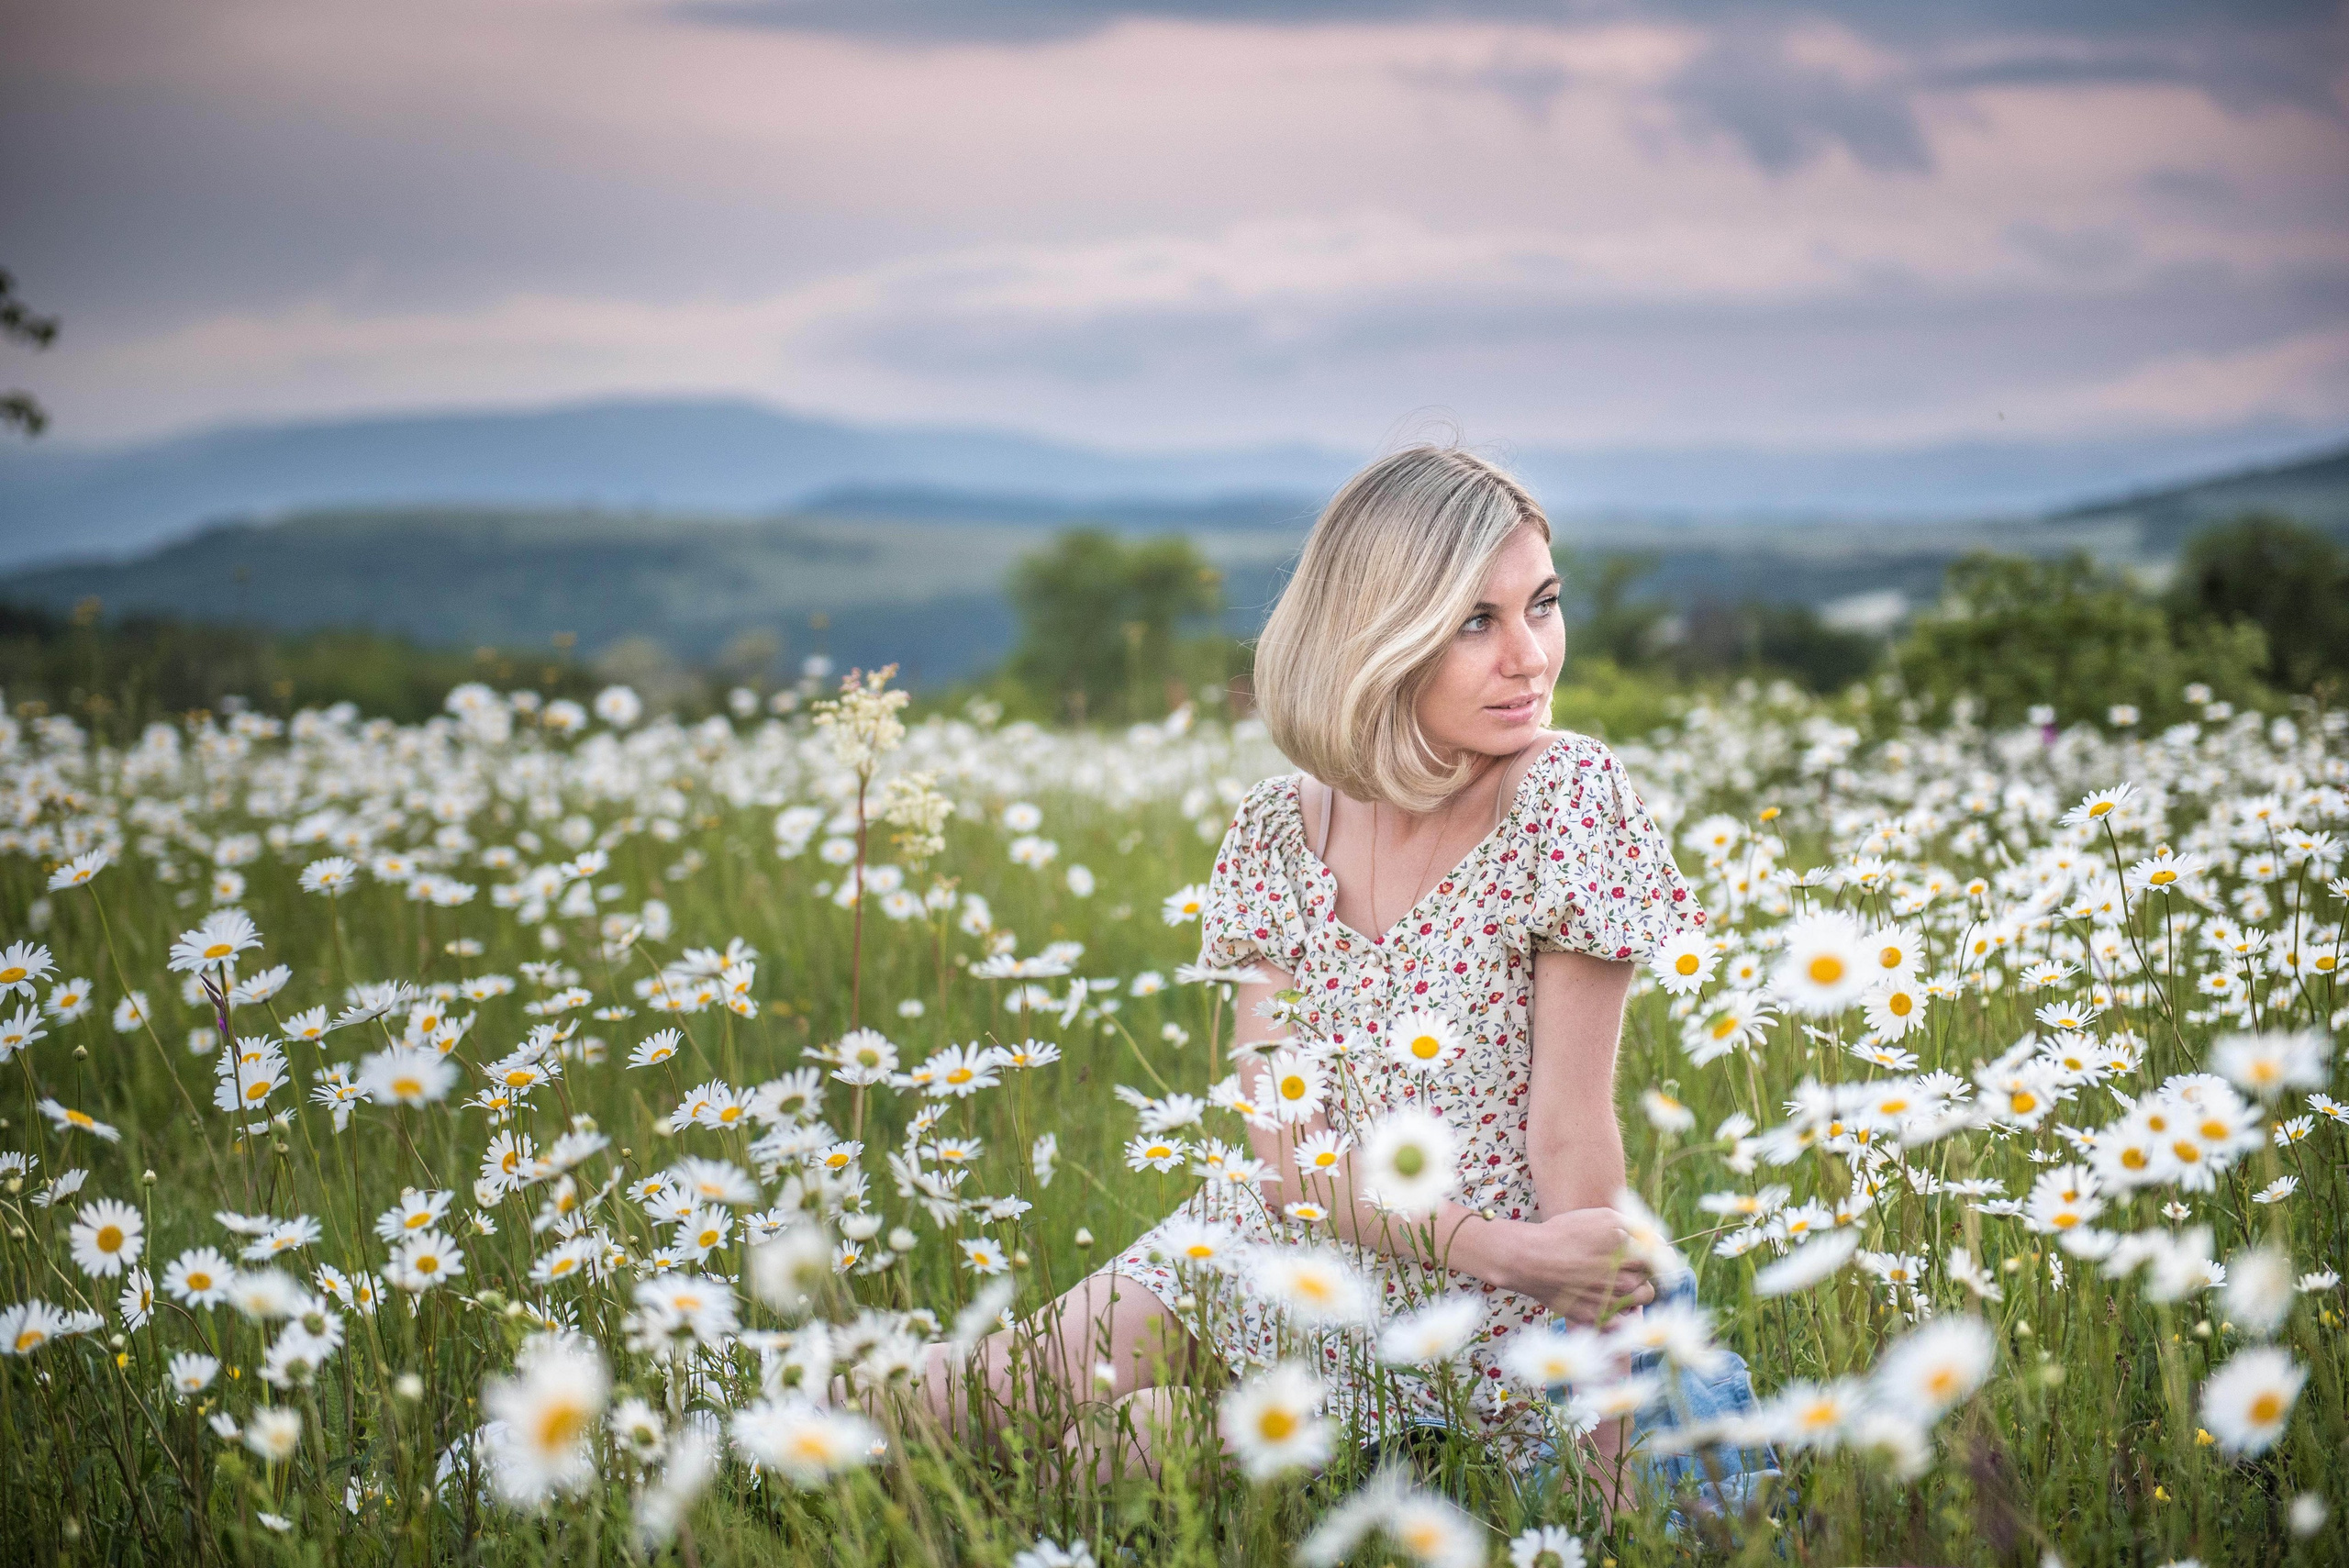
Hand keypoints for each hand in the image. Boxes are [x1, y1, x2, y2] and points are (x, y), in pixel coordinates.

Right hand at [1497, 1207, 1653, 1322]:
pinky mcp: (1600, 1317)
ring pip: (1644, 1297)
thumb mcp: (1603, 1217)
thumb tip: (1660, 1241)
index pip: (1662, 1256)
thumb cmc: (1565, 1233)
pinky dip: (1623, 1312)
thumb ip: (1637, 1228)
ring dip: (1636, 1290)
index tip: (1645, 1254)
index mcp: (1633, 1250)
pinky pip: (1626, 1319)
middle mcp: (1628, 1276)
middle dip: (1642, 1270)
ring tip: (1614, 1282)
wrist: (1531, 1259)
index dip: (1655, 1254)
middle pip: (1652, 1276)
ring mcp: (1615, 1299)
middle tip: (1619, 1265)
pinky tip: (1607, 1300)